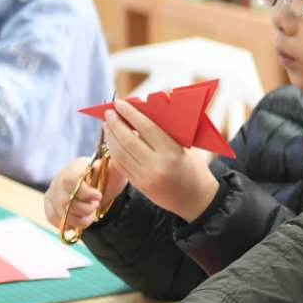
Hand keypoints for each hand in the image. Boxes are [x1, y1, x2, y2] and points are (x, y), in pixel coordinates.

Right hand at [42, 155, 127, 233]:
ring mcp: (52, 192)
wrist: (93, 183)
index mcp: (74, 168)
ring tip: (90, 215)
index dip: (85, 193)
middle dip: (85, 209)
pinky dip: (69, 224)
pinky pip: (54, 219)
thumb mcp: (113, 172)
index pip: (71, 181)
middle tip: (96, 206)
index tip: (99, 196)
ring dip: (80, 220)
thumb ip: (116, 167)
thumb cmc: (105, 176)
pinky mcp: (49, 205)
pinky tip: (79, 219)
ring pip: (61, 214)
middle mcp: (59, 179)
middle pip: (66, 201)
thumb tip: (121, 159)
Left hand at [102, 99, 219, 222]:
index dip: (131, 114)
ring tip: (107, 124)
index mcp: (173, 153)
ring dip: (111, 137)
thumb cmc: (194, 168)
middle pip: (128, 140)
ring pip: (120, 153)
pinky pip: (121, 165)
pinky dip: (114, 151)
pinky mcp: (139, 185)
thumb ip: (167, 132)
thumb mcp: (186, 147)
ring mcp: (146, 177)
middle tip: (109, 112)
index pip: (146, 128)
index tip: (121, 103)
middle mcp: (157, 165)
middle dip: (115, 124)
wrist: (196, 199)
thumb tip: (145, 112)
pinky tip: (112, 142)